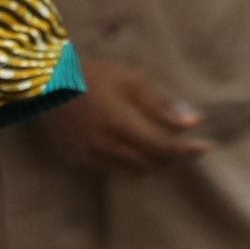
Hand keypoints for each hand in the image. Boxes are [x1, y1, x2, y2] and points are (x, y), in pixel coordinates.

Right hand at [49, 64, 209, 175]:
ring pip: (133, 171)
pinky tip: (127, 148)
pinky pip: (112, 171)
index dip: (188, 151)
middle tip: (181, 145)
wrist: (44, 86)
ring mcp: (90, 157)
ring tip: (157, 148)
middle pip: (151, 165)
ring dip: (150, 163)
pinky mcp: (78, 162)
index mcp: (121, 124)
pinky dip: (127, 163)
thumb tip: (193, 123)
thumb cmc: (92, 77)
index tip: (205, 146)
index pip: (164, 148)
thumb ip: (160, 104)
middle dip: (171, 158)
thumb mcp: (129, 80)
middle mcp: (106, 146)